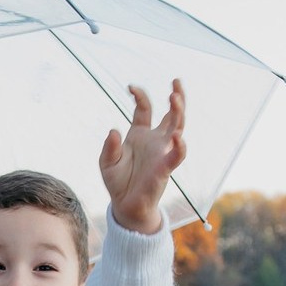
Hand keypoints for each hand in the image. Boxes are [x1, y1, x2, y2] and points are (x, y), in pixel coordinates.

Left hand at [99, 79, 185, 232]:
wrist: (124, 204)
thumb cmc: (117, 182)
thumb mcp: (107, 162)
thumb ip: (109, 147)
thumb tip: (114, 131)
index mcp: (139, 134)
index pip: (145, 109)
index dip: (140, 96)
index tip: (130, 87)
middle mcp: (154, 140)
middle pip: (171, 115)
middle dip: (176, 97)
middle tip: (176, 81)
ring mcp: (162, 152)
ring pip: (177, 128)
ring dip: (179, 112)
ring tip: (175, 97)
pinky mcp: (165, 168)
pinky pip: (177, 155)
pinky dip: (179, 146)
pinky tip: (176, 136)